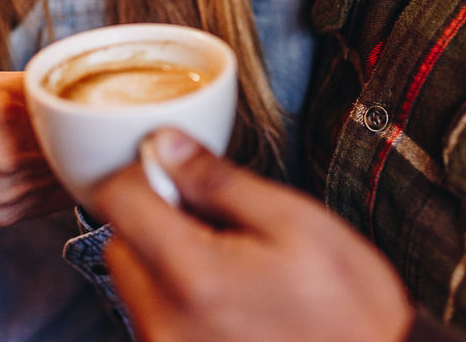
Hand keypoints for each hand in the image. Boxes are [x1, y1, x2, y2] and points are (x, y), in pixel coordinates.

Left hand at [95, 129, 414, 341]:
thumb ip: (219, 181)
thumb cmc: (346, 309)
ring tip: (231, 263)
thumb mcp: (294, 223)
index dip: (146, 170)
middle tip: (216, 220)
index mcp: (191, 276)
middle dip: (156, 218)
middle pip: (120, 241)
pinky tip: (229, 296)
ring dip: (166, 259)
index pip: (119, 198)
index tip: (177, 170)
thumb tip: (166, 145)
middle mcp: (163, 321)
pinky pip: (154, 315)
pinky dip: (177, 296)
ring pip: (134, 280)